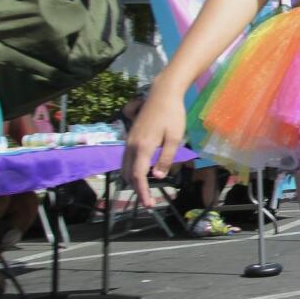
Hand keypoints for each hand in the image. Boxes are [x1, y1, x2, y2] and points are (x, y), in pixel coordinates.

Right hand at [120, 88, 188, 207]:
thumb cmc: (173, 115)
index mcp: (142, 147)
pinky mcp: (130, 137)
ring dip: (132, 180)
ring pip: (124, 167)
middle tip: (148, 201)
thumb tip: (156, 177)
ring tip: (145, 190)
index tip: (148, 204)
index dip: (142, 192)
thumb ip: (166, 158)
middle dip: (136, 189)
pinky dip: (131, 170)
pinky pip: (126, 159)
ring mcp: (128, 141)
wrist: (162, 94)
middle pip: (128, 174)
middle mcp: (131, 146)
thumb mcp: (175, 137)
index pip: (138, 175)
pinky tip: (141, 173)